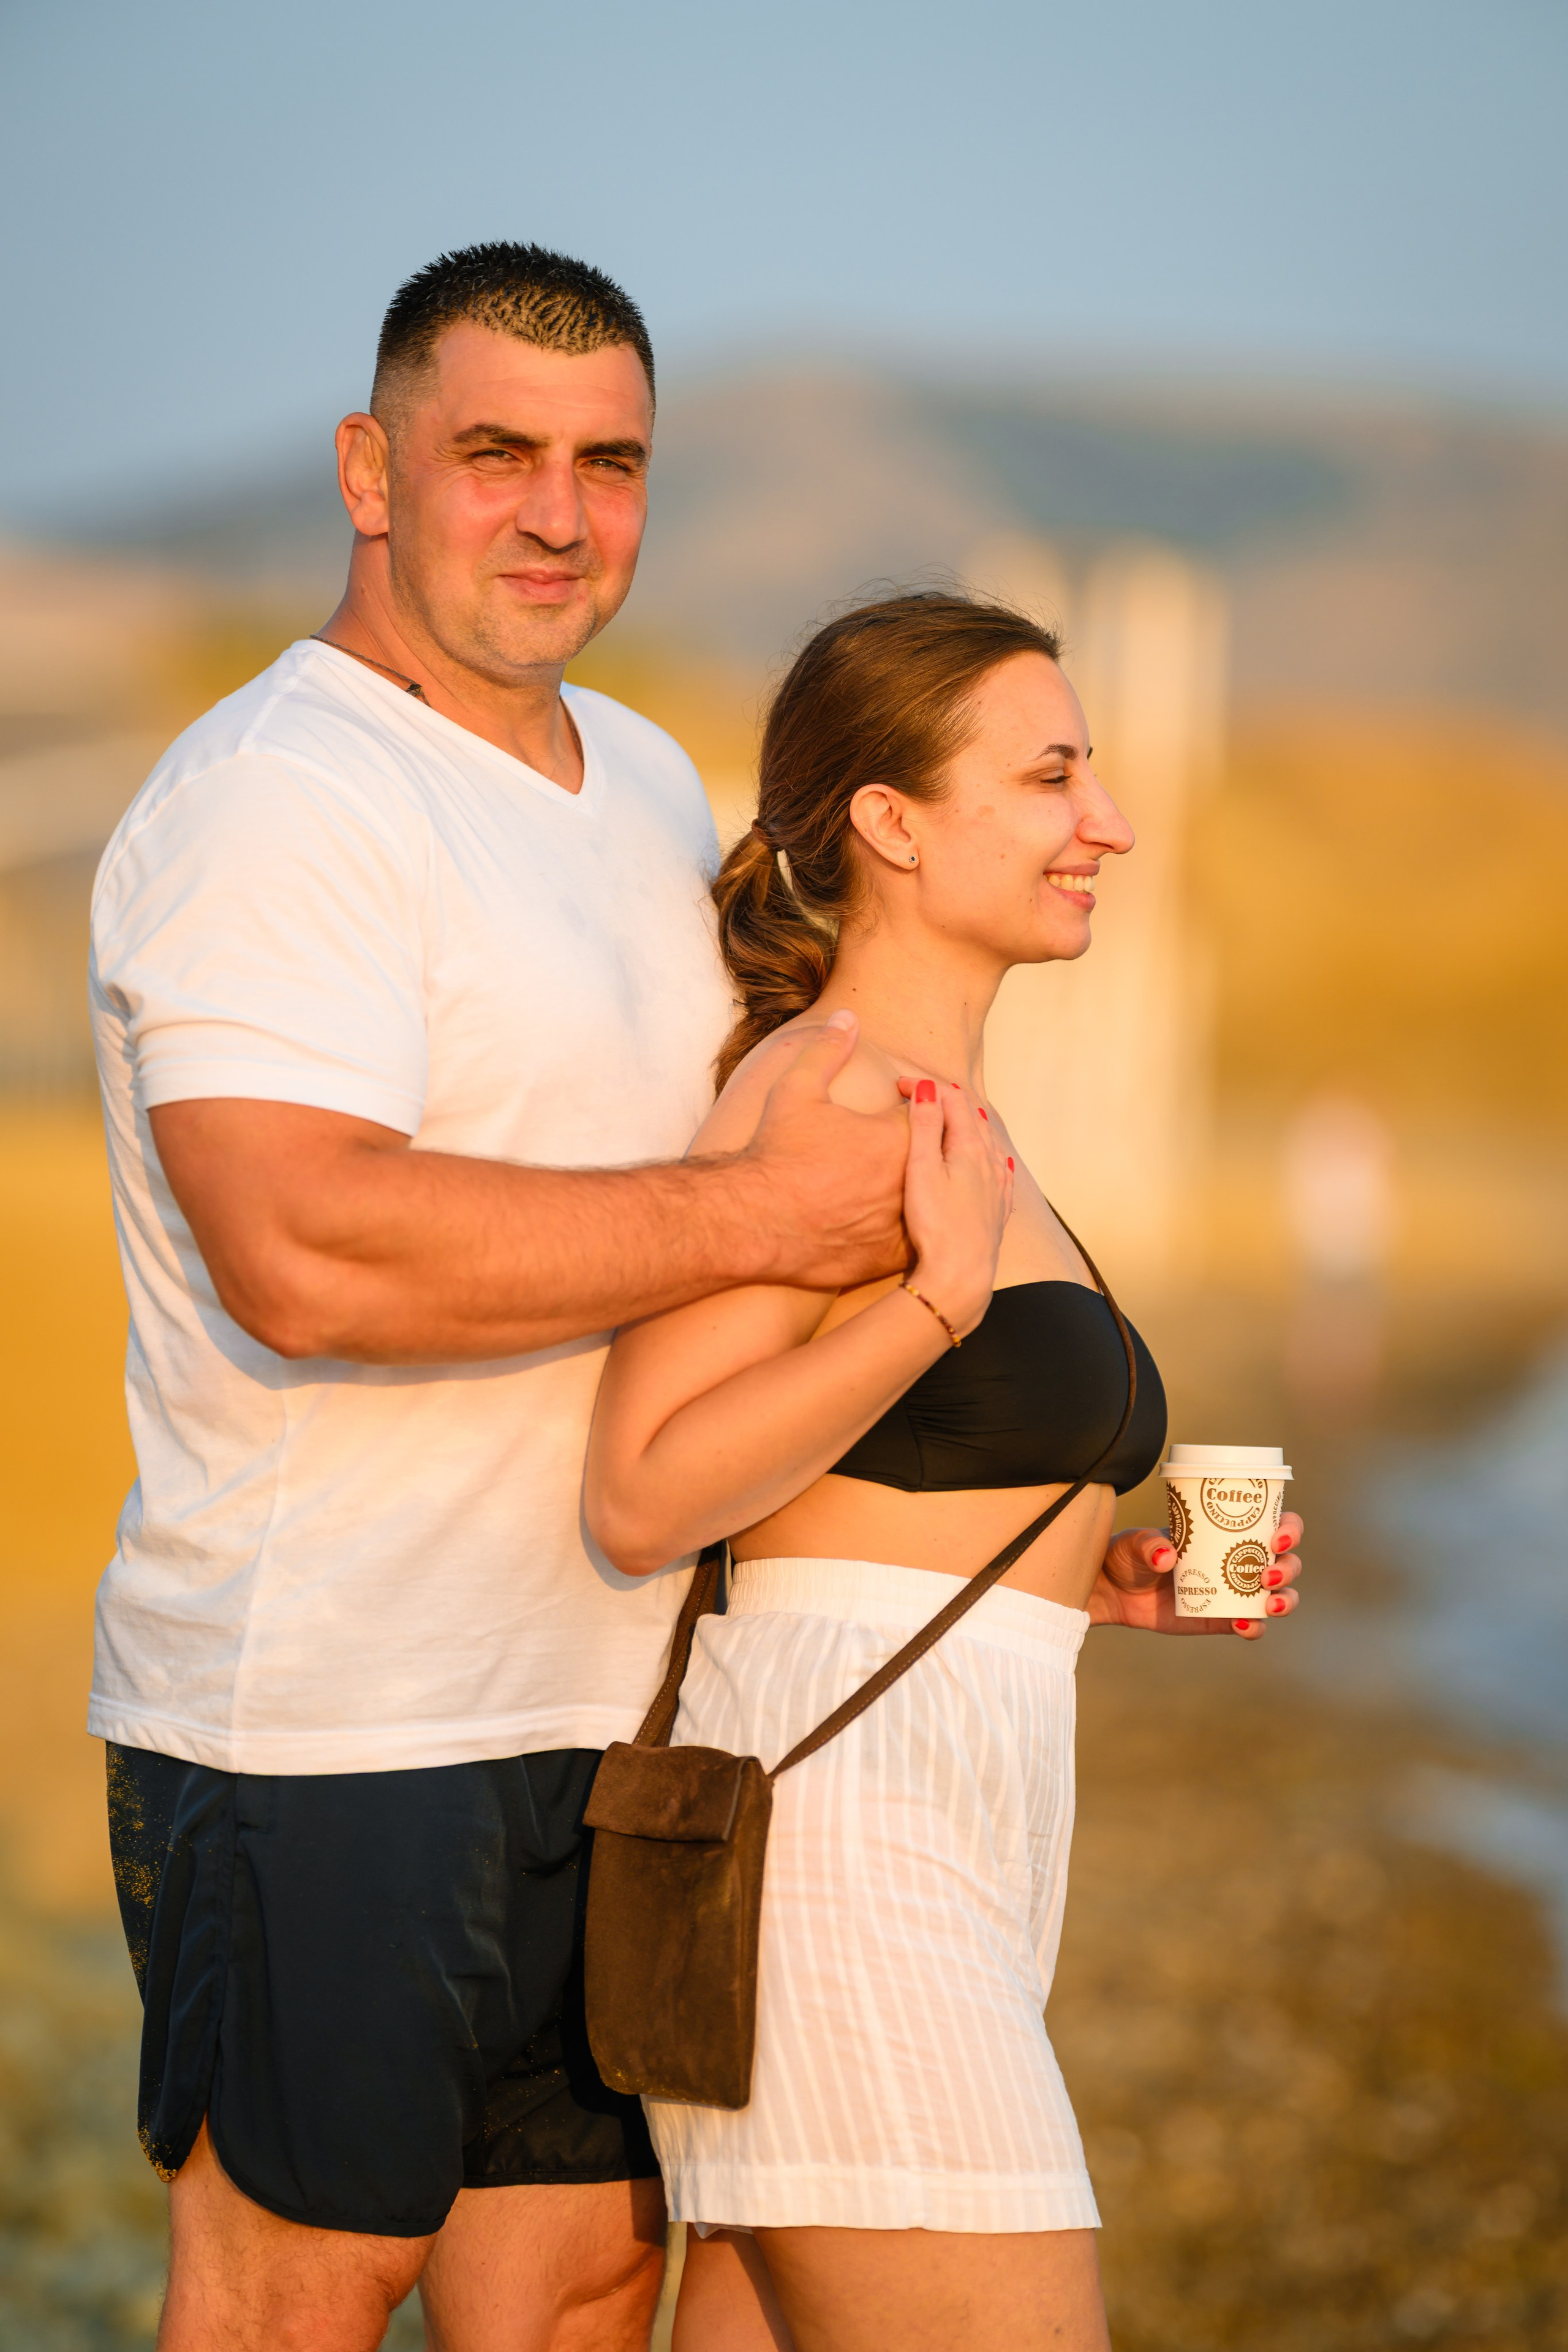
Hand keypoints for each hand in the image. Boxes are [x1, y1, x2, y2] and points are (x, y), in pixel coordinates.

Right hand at [741, 1012, 911, 1289]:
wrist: (754, 1222)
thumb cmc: (775, 1155)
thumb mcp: (796, 1090)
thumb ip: (826, 1050)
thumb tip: (847, 1017)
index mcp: (898, 1137)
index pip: (927, 1111)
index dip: (914, 1100)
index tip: (898, 1099)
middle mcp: (910, 1180)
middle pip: (935, 1155)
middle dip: (924, 1141)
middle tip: (906, 1137)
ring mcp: (902, 1222)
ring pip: (929, 1201)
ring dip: (924, 1187)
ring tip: (908, 1178)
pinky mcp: (890, 1256)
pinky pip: (914, 1240)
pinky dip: (910, 1228)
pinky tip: (898, 1221)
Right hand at [900, 1077, 1012, 1336]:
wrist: (961, 1274)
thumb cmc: (936, 1224)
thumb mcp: (921, 1169)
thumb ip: (924, 1126)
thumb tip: (927, 1088)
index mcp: (970, 1147)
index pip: (951, 1098)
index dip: (924, 1086)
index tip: (898, 1087)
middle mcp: (990, 1161)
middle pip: (972, 1116)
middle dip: (944, 1100)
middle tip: (915, 1097)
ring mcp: (998, 1185)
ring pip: (988, 1140)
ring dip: (966, 1124)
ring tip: (947, 1120)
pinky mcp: (998, 1208)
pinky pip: (1000, 1169)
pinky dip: (988, 1153)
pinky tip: (991, 1160)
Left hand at [1088, 1512, 1303, 1641]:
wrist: (1112, 1589)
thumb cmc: (1129, 1553)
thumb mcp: (1136, 1542)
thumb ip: (1149, 1545)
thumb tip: (1167, 1557)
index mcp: (1228, 1531)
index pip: (1274, 1524)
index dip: (1289, 1529)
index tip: (1277, 1536)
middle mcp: (1238, 1560)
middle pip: (1287, 1563)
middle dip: (1289, 1568)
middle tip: (1267, 1574)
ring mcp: (1233, 1592)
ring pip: (1279, 1597)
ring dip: (1284, 1601)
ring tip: (1268, 1605)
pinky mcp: (1221, 1620)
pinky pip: (1251, 1626)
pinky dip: (1255, 1627)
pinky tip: (1243, 1625)